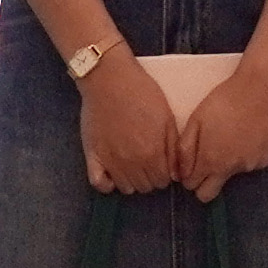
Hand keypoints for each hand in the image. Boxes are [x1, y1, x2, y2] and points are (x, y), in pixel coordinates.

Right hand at [77, 47, 188, 196]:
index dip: (165, 173)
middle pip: (145, 187)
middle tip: (148, 161)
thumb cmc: (142, 94)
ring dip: (132, 180)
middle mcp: (131, 163)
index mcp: (152, 153)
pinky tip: (112, 173)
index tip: (162, 163)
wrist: (110, 79)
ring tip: (132, 164)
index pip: (163, 181)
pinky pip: (99, 184)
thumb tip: (176, 175)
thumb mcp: (167, 118)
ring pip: (125, 188)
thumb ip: (173, 149)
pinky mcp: (92, 155)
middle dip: (150, 177)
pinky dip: (106, 183)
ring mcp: (110, 161)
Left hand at [180, 53, 267, 200]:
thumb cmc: (226, 100)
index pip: (193, 187)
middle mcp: (232, 169)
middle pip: (210, 194)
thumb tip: (179, 173)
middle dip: (204, 184)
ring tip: (235, 134)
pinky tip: (250, 133)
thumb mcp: (197, 119)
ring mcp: (252, 165)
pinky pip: (253, 163)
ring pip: (234, 173)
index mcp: (211, 160)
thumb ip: (185, 149)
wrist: (263, 87)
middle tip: (208, 161)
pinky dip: (249, 153)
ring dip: (231, 161)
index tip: (193, 165)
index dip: (189, 177)